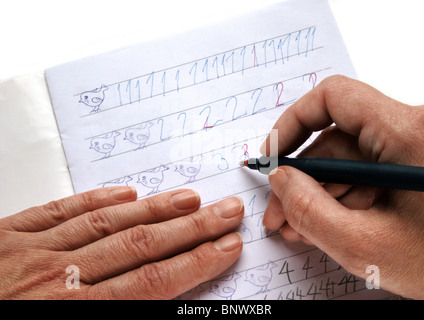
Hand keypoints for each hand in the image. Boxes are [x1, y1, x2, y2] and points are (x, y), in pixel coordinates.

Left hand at [0, 187, 243, 298]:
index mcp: (70, 316)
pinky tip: (125, 193)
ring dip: (154, 209)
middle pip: (138, 247)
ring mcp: (27, 252)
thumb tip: (153, 299)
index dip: (195, 263)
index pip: (149, 285)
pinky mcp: (4, 234)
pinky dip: (97, 200)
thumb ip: (112, 319)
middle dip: (190, 227)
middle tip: (225, 211)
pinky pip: (58, 210)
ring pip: (106, 223)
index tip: (226, 246)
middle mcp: (54, 280)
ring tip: (190, 197)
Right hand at [262, 75, 423, 298]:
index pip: (333, 97)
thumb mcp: (366, 246)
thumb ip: (309, 211)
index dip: (292, 122)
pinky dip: (346, 197)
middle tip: (279, 214)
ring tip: (301, 229)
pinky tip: (331, 225)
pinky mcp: (418, 166)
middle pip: (336, 140)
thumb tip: (281, 179)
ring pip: (351, 161)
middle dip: (301, 179)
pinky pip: (370, 173)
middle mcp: (417, 128)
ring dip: (321, 194)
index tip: (273, 155)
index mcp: (409, 132)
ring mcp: (420, 147)